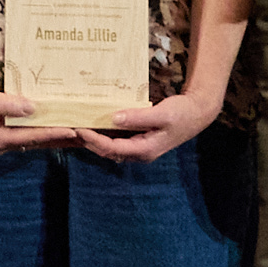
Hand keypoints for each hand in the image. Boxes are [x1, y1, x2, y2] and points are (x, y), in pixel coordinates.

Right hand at [0, 46, 75, 156]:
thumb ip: (8, 105)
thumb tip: (32, 108)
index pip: (32, 137)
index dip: (54, 133)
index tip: (74, 129)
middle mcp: (2, 144)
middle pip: (37, 142)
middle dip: (61, 138)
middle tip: (85, 135)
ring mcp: (4, 140)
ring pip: (35, 140)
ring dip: (55, 136)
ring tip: (79, 134)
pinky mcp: (5, 132)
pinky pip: (29, 133)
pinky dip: (44, 130)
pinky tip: (58, 127)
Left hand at [76, 84, 222, 161]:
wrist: (197, 113)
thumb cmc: (181, 113)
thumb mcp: (161, 114)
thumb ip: (138, 117)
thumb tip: (114, 118)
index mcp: (144, 150)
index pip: (111, 148)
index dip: (93, 139)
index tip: (78, 128)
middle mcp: (140, 153)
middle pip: (107, 151)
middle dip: (88, 141)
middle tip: (70, 128)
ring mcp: (140, 148)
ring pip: (111, 147)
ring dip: (94, 139)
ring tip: (77, 126)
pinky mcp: (140, 140)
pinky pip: (117, 140)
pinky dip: (104, 134)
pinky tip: (95, 123)